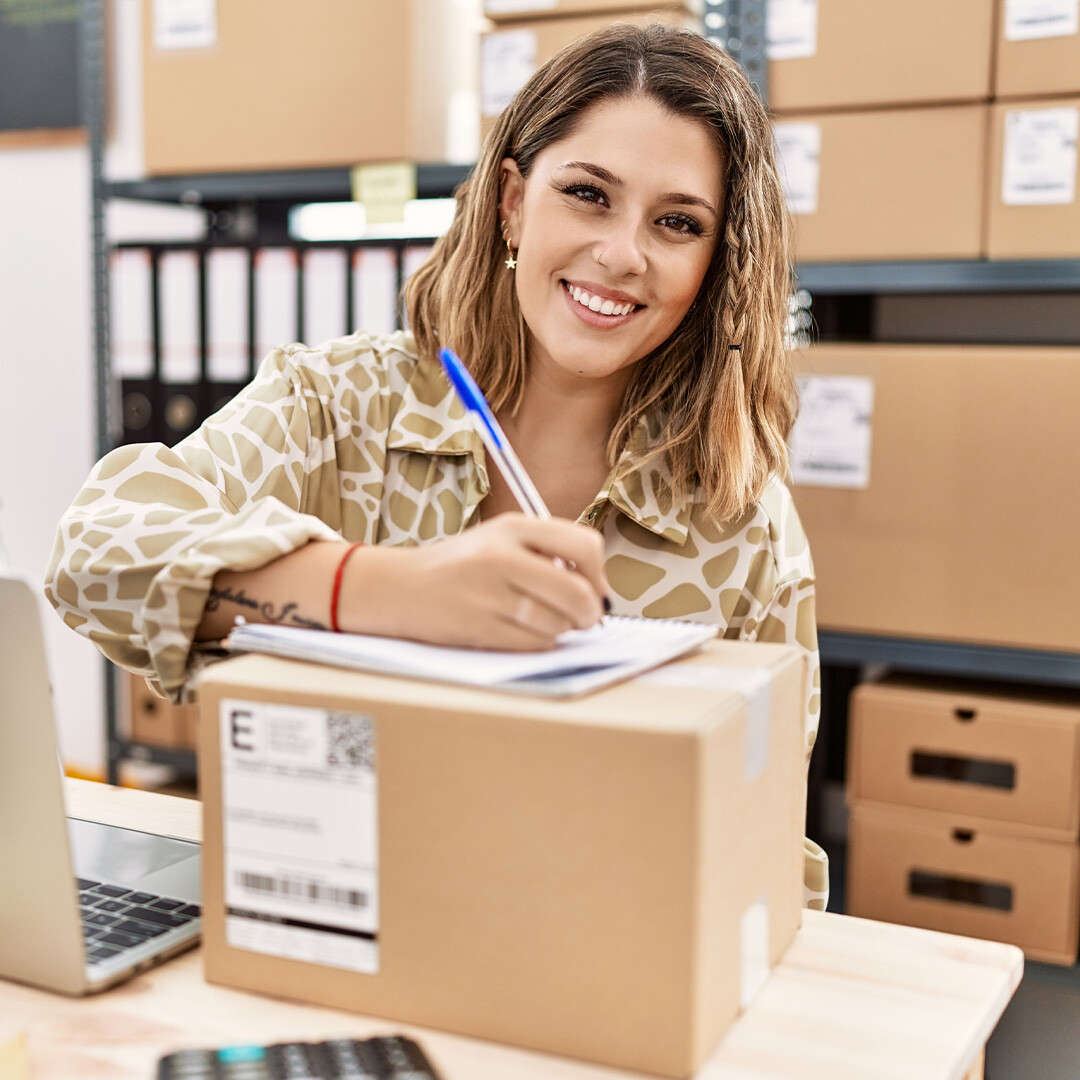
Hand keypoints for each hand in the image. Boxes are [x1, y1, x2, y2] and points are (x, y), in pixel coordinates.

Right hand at [337, 514, 608, 649]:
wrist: (399, 587)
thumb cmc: (460, 565)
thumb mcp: (500, 539)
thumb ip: (547, 552)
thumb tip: (598, 589)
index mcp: (512, 526)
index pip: (583, 545)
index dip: (598, 572)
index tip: (595, 586)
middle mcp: (500, 556)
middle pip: (576, 591)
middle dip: (589, 612)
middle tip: (586, 617)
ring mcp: (487, 593)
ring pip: (557, 622)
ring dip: (562, 629)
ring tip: (546, 621)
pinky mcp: (478, 627)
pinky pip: (533, 643)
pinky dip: (540, 642)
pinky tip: (526, 632)